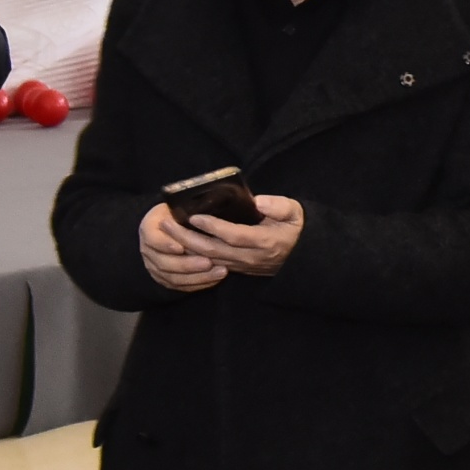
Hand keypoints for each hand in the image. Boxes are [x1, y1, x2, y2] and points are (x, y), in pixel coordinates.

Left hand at [135, 190, 303, 289]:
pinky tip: (179, 245)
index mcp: (265, 242)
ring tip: (167, 233)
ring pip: (208, 260)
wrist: (304, 258)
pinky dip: (194, 256)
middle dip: (186, 238)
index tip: (195, 216)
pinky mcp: (237, 269)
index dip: (213, 227)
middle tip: (166, 223)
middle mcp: (250, 257)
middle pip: (213, 251)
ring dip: (185, 248)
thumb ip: (279, 206)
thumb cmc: (297, 230)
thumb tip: (258, 201)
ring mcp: (242, 266)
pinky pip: (211, 265)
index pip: (234, 235)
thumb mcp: (296, 213)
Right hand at [138, 200, 233, 292]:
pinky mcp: (165, 278)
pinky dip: (198, 284)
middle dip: (187, 264)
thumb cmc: (180, 212)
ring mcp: (155, 266)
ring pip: (173, 278)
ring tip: (219, 272)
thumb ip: (189, 209)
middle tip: (208, 262)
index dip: (165, 244)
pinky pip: (180, 286)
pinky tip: (215, 279)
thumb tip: (207, 213)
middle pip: (164, 262)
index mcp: (149, 227)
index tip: (181, 247)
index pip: (153, 238)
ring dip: (197, 277)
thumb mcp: (180, 205)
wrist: (171, 226)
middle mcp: (148, 249)